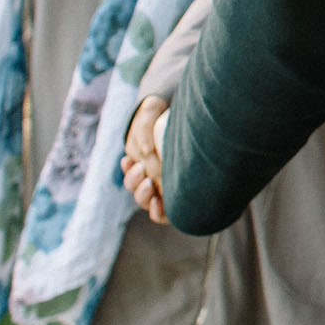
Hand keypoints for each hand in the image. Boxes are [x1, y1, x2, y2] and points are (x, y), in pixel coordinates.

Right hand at [121, 96, 168, 224]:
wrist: (195, 111)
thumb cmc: (169, 113)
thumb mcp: (152, 111)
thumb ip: (144, 127)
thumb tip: (145, 151)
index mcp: (145, 160)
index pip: (132, 174)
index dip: (129, 172)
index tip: (130, 161)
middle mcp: (155, 176)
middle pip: (137, 190)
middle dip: (134, 182)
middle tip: (142, 170)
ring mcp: (166, 187)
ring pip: (147, 202)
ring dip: (142, 196)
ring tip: (149, 183)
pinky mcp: (178, 196)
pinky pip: (165, 213)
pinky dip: (158, 212)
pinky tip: (159, 202)